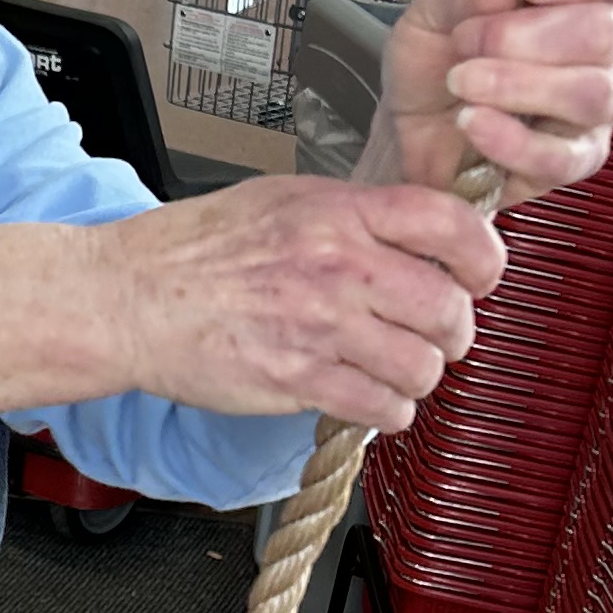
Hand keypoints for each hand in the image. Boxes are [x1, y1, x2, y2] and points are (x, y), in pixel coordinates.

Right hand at [100, 177, 505, 431]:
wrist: (128, 297)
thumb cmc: (192, 249)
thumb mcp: (281, 200)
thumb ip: (351, 213)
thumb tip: (413, 231)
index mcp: (338, 213)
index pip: (451, 227)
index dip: (484, 257)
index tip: (481, 276)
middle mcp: (337, 267)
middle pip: (449, 307)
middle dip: (454, 330)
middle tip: (436, 335)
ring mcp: (319, 327)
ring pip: (423, 367)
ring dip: (420, 376)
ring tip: (395, 370)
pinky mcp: (297, 380)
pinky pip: (381, 409)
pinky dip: (387, 411)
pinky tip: (369, 399)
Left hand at [363, 0, 612, 197]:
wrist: (406, 126)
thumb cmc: (435, 62)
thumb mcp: (434, 10)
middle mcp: (599, 52)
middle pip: (604, 32)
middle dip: (521, 34)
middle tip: (465, 41)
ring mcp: (593, 111)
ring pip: (590, 93)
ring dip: (515, 83)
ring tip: (461, 81)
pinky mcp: (573, 162)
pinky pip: (562, 156)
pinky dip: (510, 137)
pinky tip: (472, 120)